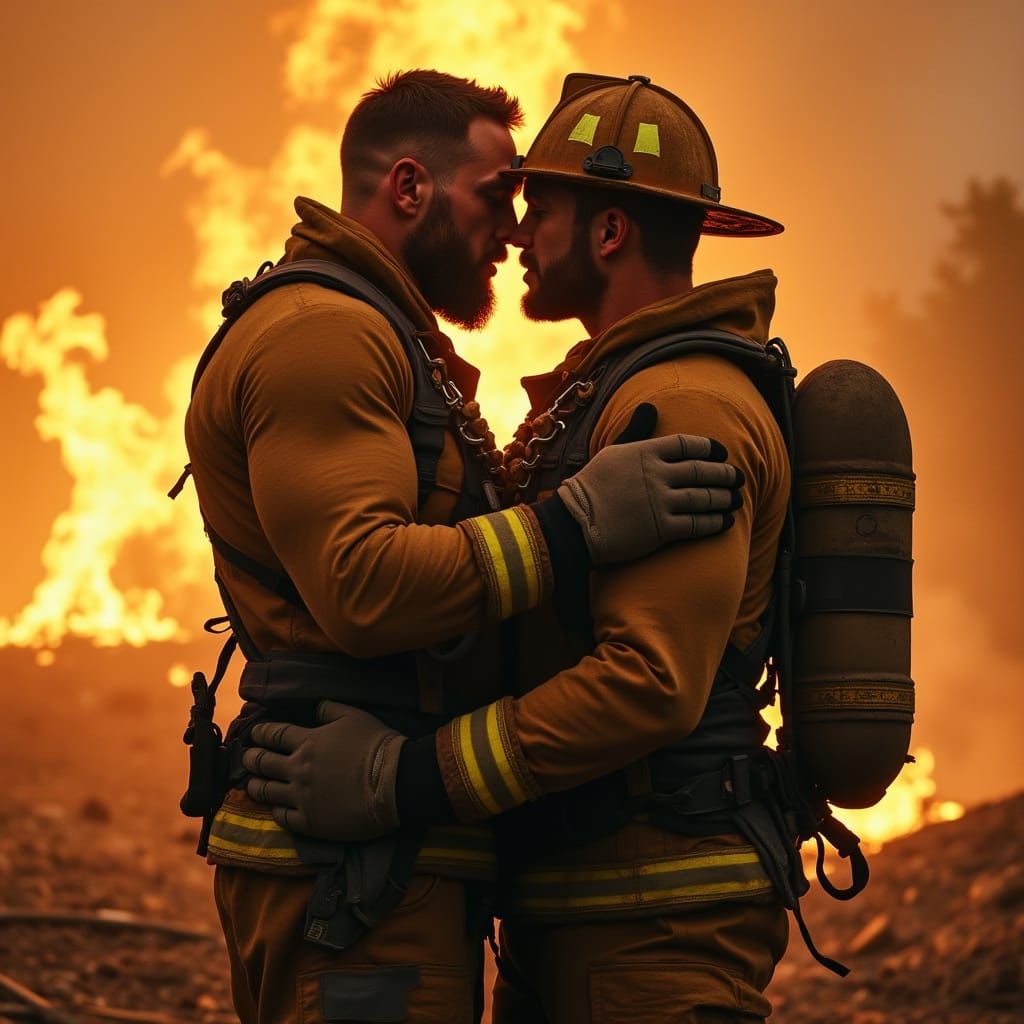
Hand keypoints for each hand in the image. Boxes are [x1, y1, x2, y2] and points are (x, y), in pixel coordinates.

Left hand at [241, 701, 405, 841]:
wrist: (394, 782)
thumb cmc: (375, 744)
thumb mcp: (353, 716)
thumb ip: (328, 710)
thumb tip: (313, 709)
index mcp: (307, 742)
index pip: (274, 735)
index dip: (261, 733)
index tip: (254, 733)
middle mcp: (298, 769)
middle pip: (263, 763)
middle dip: (251, 758)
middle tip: (246, 757)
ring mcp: (301, 797)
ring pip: (266, 792)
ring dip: (254, 785)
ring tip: (250, 784)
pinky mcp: (310, 821)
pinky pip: (283, 818)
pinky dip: (275, 811)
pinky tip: (274, 808)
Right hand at [557, 403, 742, 563]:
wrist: (575, 522)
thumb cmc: (592, 485)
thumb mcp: (614, 450)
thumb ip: (637, 430)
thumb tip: (649, 405)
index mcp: (646, 452)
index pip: (687, 444)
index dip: (710, 448)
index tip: (722, 452)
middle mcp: (657, 475)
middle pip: (701, 471)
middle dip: (725, 474)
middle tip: (739, 477)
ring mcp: (660, 502)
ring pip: (703, 497)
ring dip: (724, 498)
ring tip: (737, 499)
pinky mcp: (661, 529)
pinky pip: (697, 524)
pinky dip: (715, 522)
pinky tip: (726, 522)